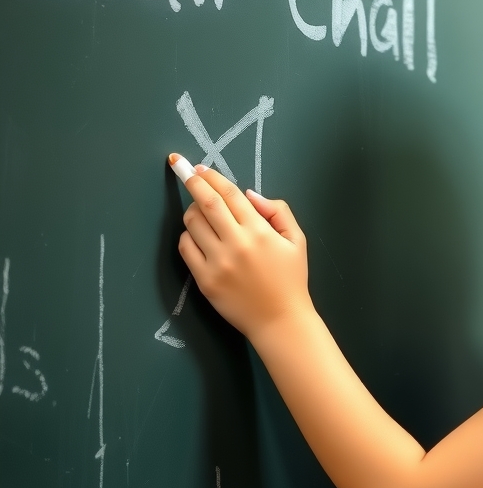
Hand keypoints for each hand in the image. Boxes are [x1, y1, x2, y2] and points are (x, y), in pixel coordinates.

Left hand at [171, 155, 313, 339]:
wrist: (280, 320)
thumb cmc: (291, 279)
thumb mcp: (297, 240)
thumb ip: (278, 212)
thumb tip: (249, 195)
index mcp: (259, 231)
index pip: (229, 194)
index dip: (212, 177)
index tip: (200, 167)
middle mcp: (236, 244)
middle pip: (206, 203)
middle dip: (192, 181)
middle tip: (182, 167)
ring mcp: (217, 262)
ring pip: (192, 223)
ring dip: (192, 209)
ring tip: (200, 209)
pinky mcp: (204, 279)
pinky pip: (186, 248)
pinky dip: (188, 236)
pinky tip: (198, 235)